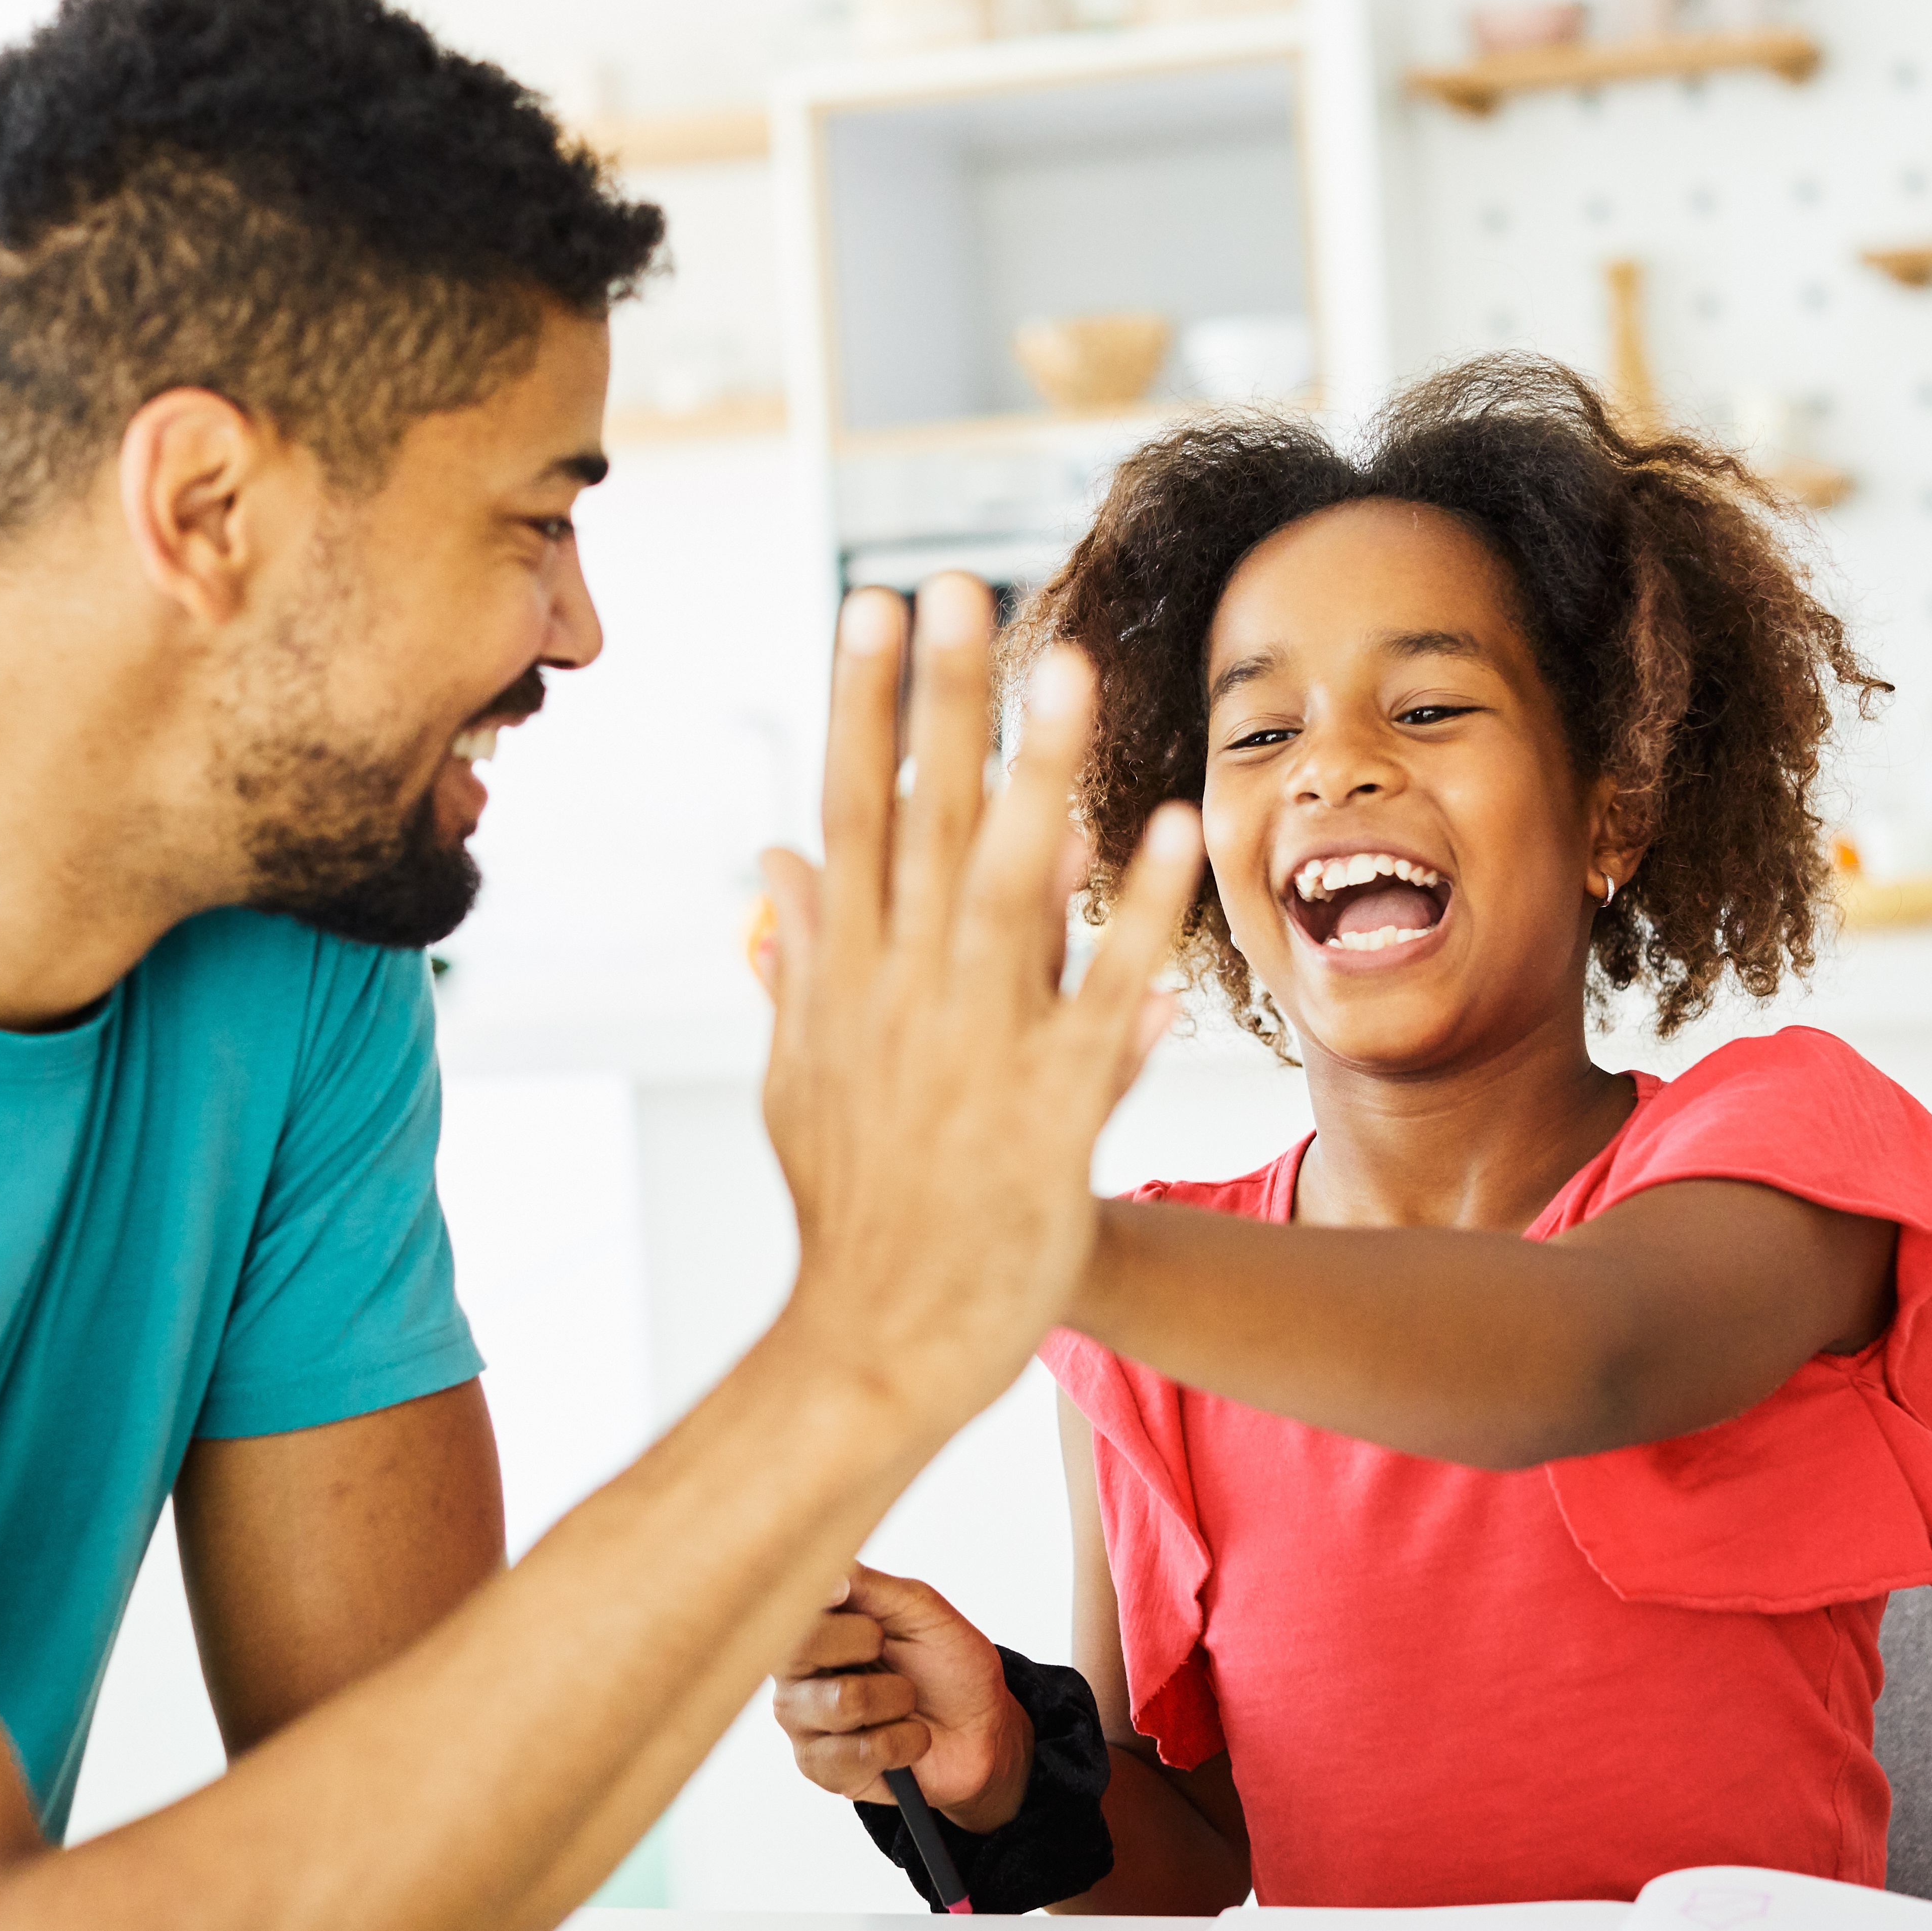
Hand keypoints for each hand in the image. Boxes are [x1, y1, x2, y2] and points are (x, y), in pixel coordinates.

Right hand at [755, 577, 1198, 1435]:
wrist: (875, 1346)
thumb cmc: (847, 1212)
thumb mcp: (797, 1078)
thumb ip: (795, 961)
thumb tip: (772, 861)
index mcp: (843, 980)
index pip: (849, 811)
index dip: (860, 705)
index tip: (874, 606)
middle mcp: (901, 996)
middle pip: (922, 820)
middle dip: (940, 699)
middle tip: (959, 584)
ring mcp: (973, 1050)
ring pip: (1007, 887)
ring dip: (1035, 774)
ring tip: (1066, 670)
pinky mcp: (1046, 1111)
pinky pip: (1098, 994)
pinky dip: (1129, 916)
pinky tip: (1158, 832)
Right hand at [772, 1563, 1031, 1831]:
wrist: (982, 1730)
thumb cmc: (947, 1664)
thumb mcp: (919, 1609)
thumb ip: (870, 1587)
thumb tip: (828, 1574)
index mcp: (814, 1627)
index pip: (790, 1604)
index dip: (813, 1597)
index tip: (841, 1593)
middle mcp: (797, 1674)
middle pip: (800, 1648)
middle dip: (865, 1642)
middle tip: (887, 1649)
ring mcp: (804, 1723)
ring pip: (842, 1701)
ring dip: (896, 1699)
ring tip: (906, 1701)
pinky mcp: (822, 1768)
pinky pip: (862, 1752)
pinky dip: (904, 1741)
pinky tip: (908, 1738)